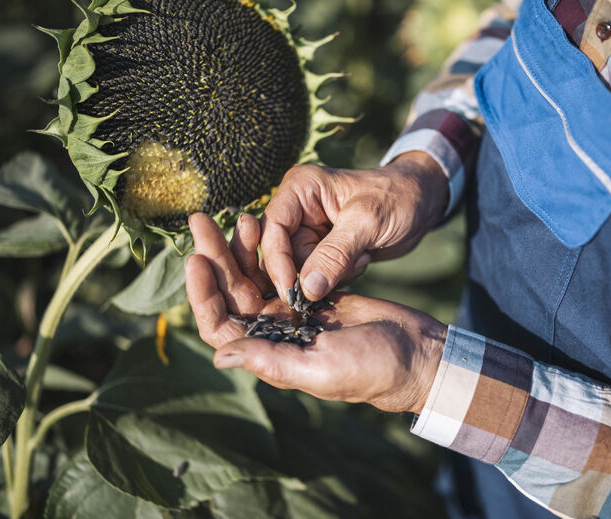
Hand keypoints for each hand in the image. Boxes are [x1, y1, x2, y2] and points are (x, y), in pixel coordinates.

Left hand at [185, 213, 445, 413]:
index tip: (197, 259)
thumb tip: (219, 356)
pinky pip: (280, 267)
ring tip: (236, 215)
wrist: (414, 353)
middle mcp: (273, 333)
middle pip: (231, 293)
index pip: (220, 324)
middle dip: (215, 257)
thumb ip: (271, 360)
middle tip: (201, 221)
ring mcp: (292, 312)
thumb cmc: (371, 368)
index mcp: (269, 353)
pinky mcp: (311, 294)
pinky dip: (269, 247)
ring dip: (239, 248)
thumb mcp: (320, 367)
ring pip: (253, 276)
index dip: (203, 294)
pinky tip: (263, 222)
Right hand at [261, 151, 447, 300]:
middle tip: (346, 268)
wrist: (423, 202)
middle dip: (312, 271)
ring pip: (301, 270)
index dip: (277, 263)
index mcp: (300, 189)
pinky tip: (362, 259)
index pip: (272, 230)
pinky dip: (340, 276)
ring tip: (360, 257)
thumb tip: (306, 289)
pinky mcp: (323, 250)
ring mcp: (309, 231)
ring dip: (331, 275)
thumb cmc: (398, 198)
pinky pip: (318, 276)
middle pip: (282, 254)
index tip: (292, 292)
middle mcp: (297, 209)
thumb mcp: (368, 222)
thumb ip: (335, 254)